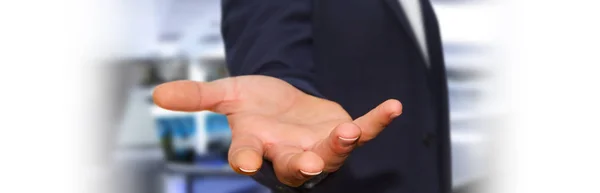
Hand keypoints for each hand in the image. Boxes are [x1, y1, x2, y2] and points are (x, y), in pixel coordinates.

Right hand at [153, 75, 401, 186]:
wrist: (284, 102)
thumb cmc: (255, 105)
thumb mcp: (227, 94)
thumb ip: (198, 97)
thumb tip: (157, 94)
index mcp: (257, 144)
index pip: (247, 156)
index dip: (245, 159)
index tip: (243, 163)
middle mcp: (287, 152)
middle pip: (292, 167)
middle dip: (299, 166)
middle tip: (306, 165)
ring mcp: (317, 146)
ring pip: (329, 154)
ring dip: (340, 146)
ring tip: (349, 132)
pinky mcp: (341, 131)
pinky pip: (363, 131)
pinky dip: (377, 122)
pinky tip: (392, 108)